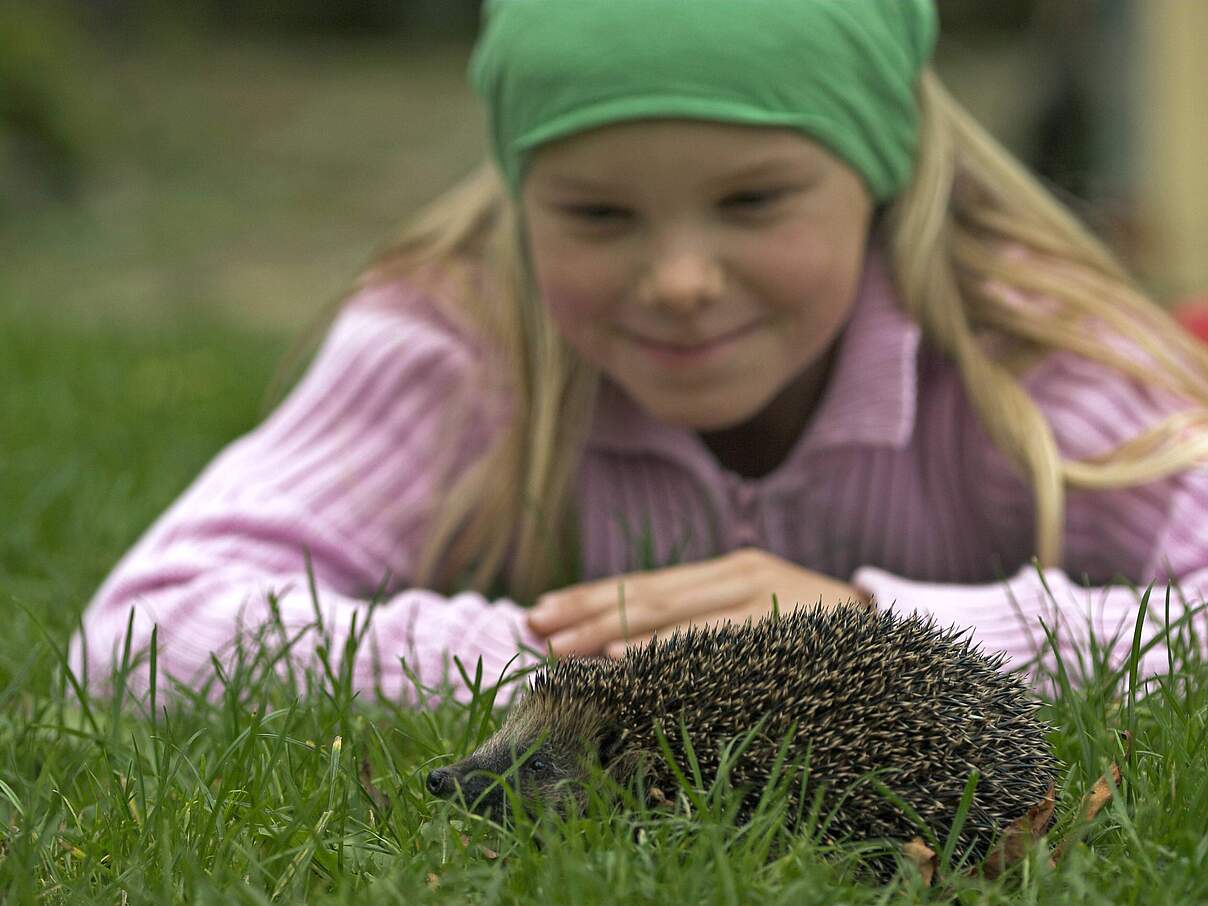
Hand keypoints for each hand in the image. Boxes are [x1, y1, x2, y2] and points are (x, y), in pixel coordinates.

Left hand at [526, 547, 869, 657]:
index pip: (644, 584)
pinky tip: (631, 663)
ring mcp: (766, 599)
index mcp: (729, 571)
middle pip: (648, 595)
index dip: (589, 598)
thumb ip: (703, 623)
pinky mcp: (786, 627)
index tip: (538, 613)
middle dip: (586, 615)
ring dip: (612, 635)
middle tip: (534, 632)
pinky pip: (715, 644)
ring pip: (675, 617)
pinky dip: (667, 652)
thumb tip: (623, 646)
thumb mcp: (760, 616)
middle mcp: (742, 575)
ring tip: (565, 651)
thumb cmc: (819, 638)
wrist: (902, 642)